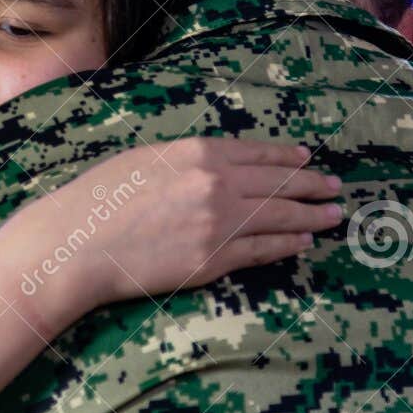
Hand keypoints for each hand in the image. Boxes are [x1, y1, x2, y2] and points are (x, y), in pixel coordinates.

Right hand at [6, 137, 342, 325]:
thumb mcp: (144, 159)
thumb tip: (214, 167)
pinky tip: (303, 242)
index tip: (307, 158)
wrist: (77, 244)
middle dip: (312, 185)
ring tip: (332, 215)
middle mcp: (217, 184)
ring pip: (280, 218)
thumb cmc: (97, 198)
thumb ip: (185, 161)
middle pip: (279, 183)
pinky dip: (288, 246)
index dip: (288, 156)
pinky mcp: (214, 261)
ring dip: (311, 215)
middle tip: (335, 187)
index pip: (258, 152)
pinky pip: (263, 251)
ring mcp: (219, 224)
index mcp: (197, 152)